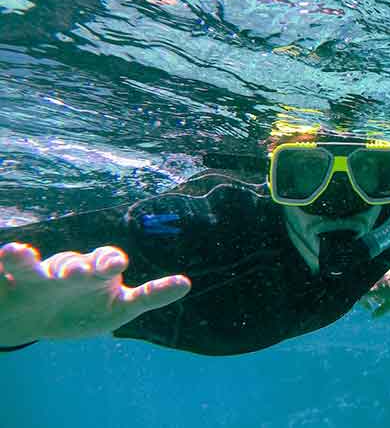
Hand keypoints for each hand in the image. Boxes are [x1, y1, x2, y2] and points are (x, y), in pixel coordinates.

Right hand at [0, 242, 190, 345]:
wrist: (37, 320)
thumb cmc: (86, 311)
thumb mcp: (120, 309)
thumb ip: (150, 295)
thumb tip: (187, 283)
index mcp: (97, 272)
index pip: (107, 260)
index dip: (110, 261)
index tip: (115, 266)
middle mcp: (68, 269)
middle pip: (72, 263)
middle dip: (75, 268)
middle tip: (75, 275)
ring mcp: (37, 276)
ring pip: (33, 265)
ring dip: (28, 260)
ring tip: (21, 253)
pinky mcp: (9, 284)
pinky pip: (4, 272)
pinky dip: (3, 263)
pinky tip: (4, 255)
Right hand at [361, 259, 389, 318]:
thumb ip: (380, 311)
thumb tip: (373, 317)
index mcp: (372, 290)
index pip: (362, 297)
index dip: (364, 304)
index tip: (370, 309)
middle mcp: (373, 283)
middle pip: (367, 291)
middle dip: (371, 299)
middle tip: (377, 304)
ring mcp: (379, 277)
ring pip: (373, 286)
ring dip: (377, 294)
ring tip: (384, 299)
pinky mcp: (384, 274)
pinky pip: (379, 281)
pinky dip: (381, 288)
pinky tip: (389, 291)